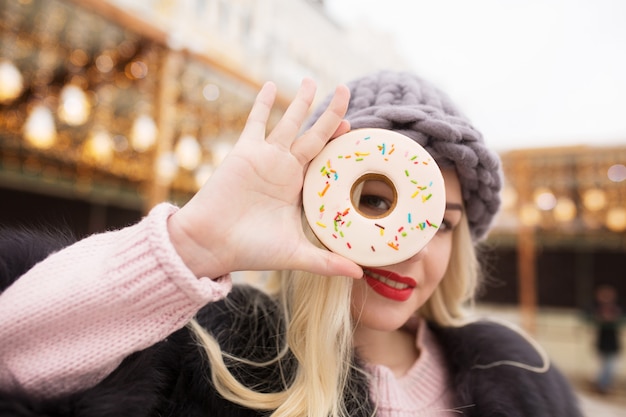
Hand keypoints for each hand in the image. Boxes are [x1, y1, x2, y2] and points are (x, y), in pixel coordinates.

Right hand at [168, 79, 362, 278]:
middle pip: (314, 135)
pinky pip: (256, 122)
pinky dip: (263, 104)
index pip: (326, 161)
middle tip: (346, 91)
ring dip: (301, 101)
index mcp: (299, 190)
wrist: (211, 244)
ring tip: (313, 80)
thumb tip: (359, 273)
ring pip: (289, 123)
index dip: (340, 145)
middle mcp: (286, 171)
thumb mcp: (296, 254)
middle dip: (330, 114)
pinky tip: (270, 85)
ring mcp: (266, 159)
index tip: (357, 131)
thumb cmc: (251, 251)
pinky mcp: (245, 152)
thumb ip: (327, 262)